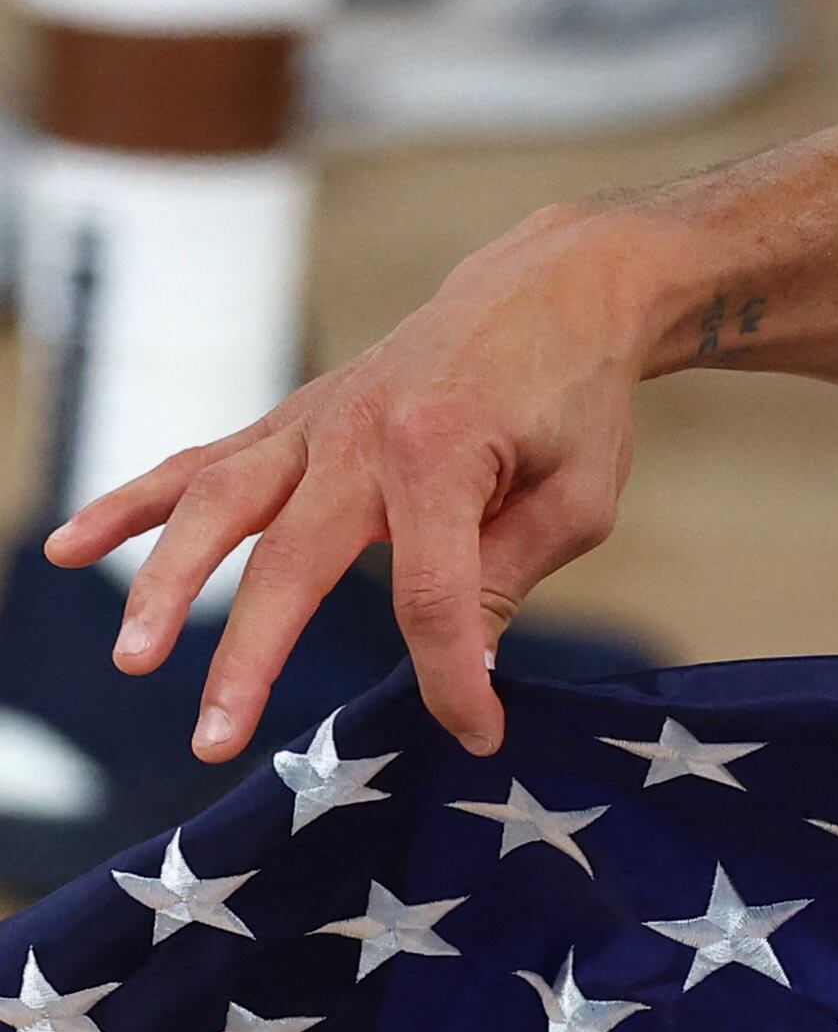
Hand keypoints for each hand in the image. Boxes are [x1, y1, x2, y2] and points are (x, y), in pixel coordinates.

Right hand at [43, 207, 661, 763]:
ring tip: (130, 656)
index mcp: (443, 453)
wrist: (552, 290)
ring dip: (164, 582)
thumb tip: (462, 668)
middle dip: (249, 656)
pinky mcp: (291, 420)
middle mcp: (360, 433)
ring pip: (217, 505)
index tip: (475, 733)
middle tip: (214, 741)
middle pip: (290, 559)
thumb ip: (506, 575)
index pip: (431, 593)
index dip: (449, 675)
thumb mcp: (575, 496)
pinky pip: (200, 463)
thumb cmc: (575, 400)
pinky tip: (67, 546)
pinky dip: (132, 504)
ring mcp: (314, 422)